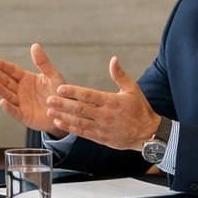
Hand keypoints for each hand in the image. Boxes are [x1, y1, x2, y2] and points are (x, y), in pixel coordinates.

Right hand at [0, 43, 66, 133]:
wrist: (66, 112)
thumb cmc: (59, 93)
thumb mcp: (53, 75)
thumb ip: (43, 62)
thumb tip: (35, 45)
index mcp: (27, 79)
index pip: (12, 71)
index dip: (3, 66)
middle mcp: (21, 90)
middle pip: (7, 82)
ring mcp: (21, 103)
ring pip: (8, 95)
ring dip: (1, 90)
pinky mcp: (24, 115)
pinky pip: (14, 111)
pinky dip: (8, 107)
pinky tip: (2, 102)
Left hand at [43, 56, 159, 150]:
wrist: (148, 134)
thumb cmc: (140, 110)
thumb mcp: (133, 90)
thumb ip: (120, 75)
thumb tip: (113, 59)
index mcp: (111, 101)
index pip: (89, 95)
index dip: (73, 92)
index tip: (60, 88)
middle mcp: (105, 115)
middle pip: (80, 109)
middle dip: (63, 104)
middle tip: (49, 99)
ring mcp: (102, 127)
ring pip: (79, 121)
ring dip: (63, 116)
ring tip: (50, 110)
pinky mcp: (100, 137)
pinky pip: (82, 132)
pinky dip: (70, 128)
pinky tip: (59, 122)